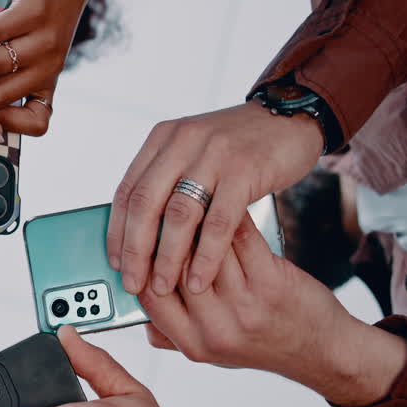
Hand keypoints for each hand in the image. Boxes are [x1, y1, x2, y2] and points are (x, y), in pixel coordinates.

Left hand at [107, 102, 322, 297]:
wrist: (292, 119)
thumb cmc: (240, 147)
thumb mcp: (196, 152)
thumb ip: (170, 183)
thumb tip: (142, 237)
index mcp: (164, 138)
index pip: (128, 190)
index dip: (117, 230)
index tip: (114, 262)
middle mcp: (183, 141)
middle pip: (146, 203)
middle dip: (136, 250)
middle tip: (132, 283)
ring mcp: (213, 154)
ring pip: (179, 214)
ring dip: (168, 257)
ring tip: (163, 286)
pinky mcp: (244, 169)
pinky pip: (218, 221)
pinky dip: (206, 255)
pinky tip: (199, 279)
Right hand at [139, 215, 406, 406]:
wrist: (322, 351)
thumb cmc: (264, 343)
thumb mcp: (212, 351)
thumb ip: (173, 333)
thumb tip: (138, 309)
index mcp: (193, 344)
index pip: (149, 297)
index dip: (138, 263)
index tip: (136, 236)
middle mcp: (215, 328)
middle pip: (173, 269)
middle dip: (163, 233)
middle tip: (158, 203)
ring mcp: (244, 307)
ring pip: (203, 249)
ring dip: (194, 218)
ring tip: (187, 193)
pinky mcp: (271, 284)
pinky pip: (240, 239)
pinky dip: (229, 215)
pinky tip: (224, 198)